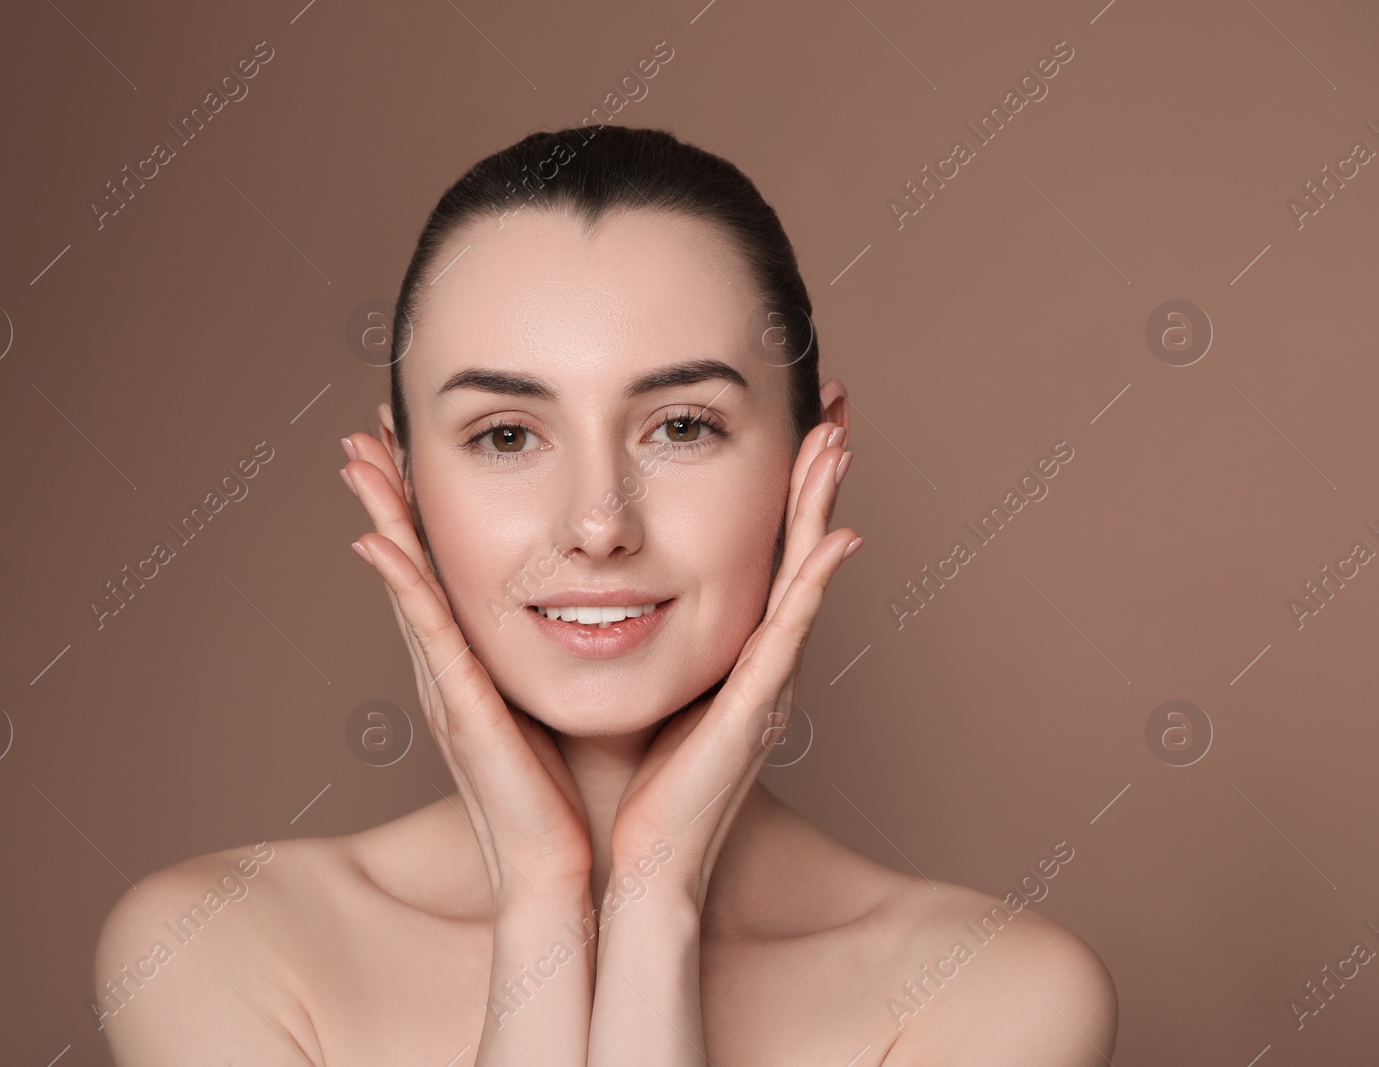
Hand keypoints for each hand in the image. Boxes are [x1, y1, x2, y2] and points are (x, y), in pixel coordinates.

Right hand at [339, 433, 592, 903]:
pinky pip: (427, 636)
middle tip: (365, 432)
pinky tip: (374, 539)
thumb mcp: (567, 711)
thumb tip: (602, 617)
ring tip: (357, 457)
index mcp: (477, 671)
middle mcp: (451, 674)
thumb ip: (568, 664)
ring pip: (407, 586)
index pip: (445, 574)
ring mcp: (448, 691)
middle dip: (387, 498)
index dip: (423, 514)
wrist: (566, 877)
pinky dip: (400, 586)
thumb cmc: (576, 801)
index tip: (413, 453)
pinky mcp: (459, 712)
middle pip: (412, 567)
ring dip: (381, 518)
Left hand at [608, 420, 860, 908]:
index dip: (776, 490)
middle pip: (791, 549)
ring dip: (823, 507)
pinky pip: (791, 635)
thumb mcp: (626, 688)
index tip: (786, 425)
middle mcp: (756, 662)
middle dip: (811, 477)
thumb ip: (621, 636)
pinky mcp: (756, 712)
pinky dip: (819, 585)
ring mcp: (764, 684)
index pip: (757, 553)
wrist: (633, 868)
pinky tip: (840, 537)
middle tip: (830, 405)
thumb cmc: (624, 786)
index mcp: (726, 654)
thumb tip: (589, 587)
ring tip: (838, 439)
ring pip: (803, 577)